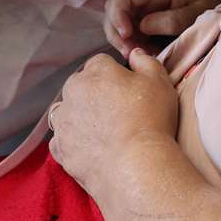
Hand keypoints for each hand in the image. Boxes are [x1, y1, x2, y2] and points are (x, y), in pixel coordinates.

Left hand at [49, 49, 178, 196]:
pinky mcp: (60, 149)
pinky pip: (62, 139)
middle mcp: (72, 92)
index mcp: (94, 72)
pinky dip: (73, 141)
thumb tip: (134, 54)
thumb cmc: (150, 120)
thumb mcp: (159, 81)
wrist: (135, 167)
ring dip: (79, 115)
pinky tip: (92, 147)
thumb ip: (145, 61)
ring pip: (67, 111)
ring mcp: (63, 122)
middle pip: (80, 85)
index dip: (116, 75)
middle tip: (119, 111)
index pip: (101, 63)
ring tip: (103, 130)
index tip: (129, 90)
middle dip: (95, 93)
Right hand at [104, 0, 220, 55]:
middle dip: (116, 29)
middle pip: (115, 4)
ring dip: (123, 36)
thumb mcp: (196, 14)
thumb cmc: (215, 1)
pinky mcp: (147, 9)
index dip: (118, 13)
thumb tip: (141, 26)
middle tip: (130, 52)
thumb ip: (170, 20)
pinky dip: (132, 38)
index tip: (126, 35)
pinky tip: (143, 51)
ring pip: (119, 15)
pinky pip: (130, 22)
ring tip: (138, 54)